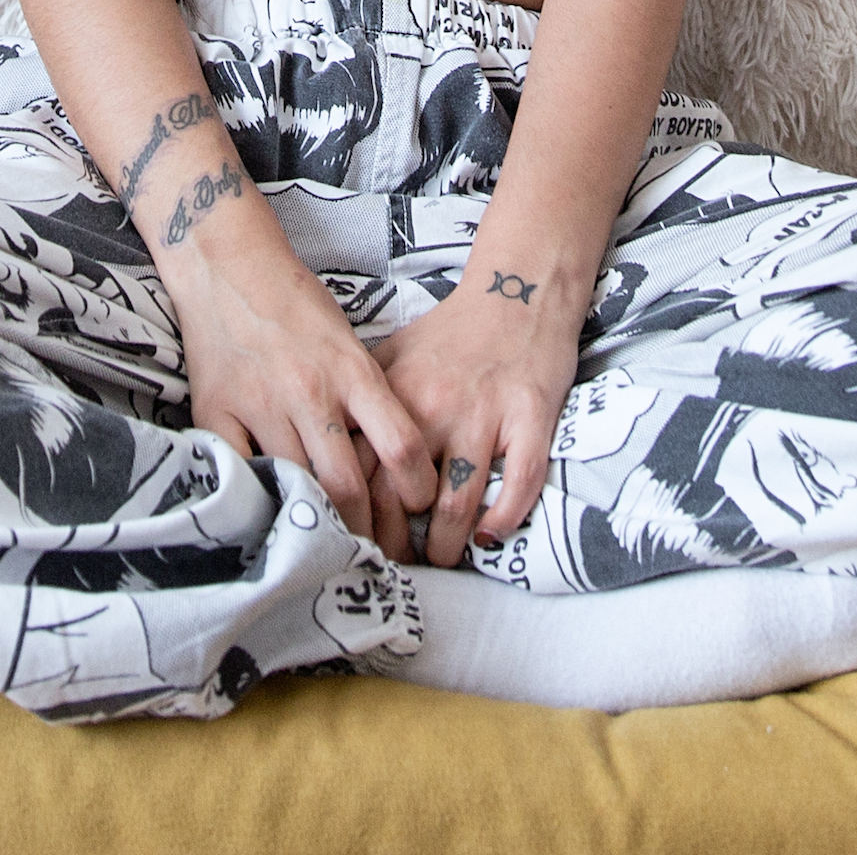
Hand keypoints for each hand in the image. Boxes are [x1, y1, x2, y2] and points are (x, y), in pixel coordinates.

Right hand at [164, 235, 435, 550]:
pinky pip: (242, 474)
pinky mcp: (217, 413)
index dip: (417, 489)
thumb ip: (369, 397)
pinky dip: (260, 501)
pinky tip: (275, 518)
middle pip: (349, 485)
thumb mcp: (350, 343)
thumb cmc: (296, 303)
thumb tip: (398, 460)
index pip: (401, 446)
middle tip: (380, 550)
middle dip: (369, 530)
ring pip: (300, 487)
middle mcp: (310, 392)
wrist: (229, 265)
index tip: (420, 506)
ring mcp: (260, 405)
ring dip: (321, 525)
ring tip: (336, 546)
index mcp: (352, 371)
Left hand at [370, 260, 580, 566]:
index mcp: (393, 396)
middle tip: (397, 564)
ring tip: (440, 557)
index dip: (355, 517)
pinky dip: (504, 517)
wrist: (517, 293)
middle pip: (403, 496)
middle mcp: (434, 408)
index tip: (353, 542)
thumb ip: (362, 404)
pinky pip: (519, 483)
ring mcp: (484, 415)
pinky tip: (491, 535)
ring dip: (446, 542)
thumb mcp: (392, 358)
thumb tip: (326, 451)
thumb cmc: (451, 333)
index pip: (360, 471)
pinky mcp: (530, 417)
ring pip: (457, 501)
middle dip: (397, 542)